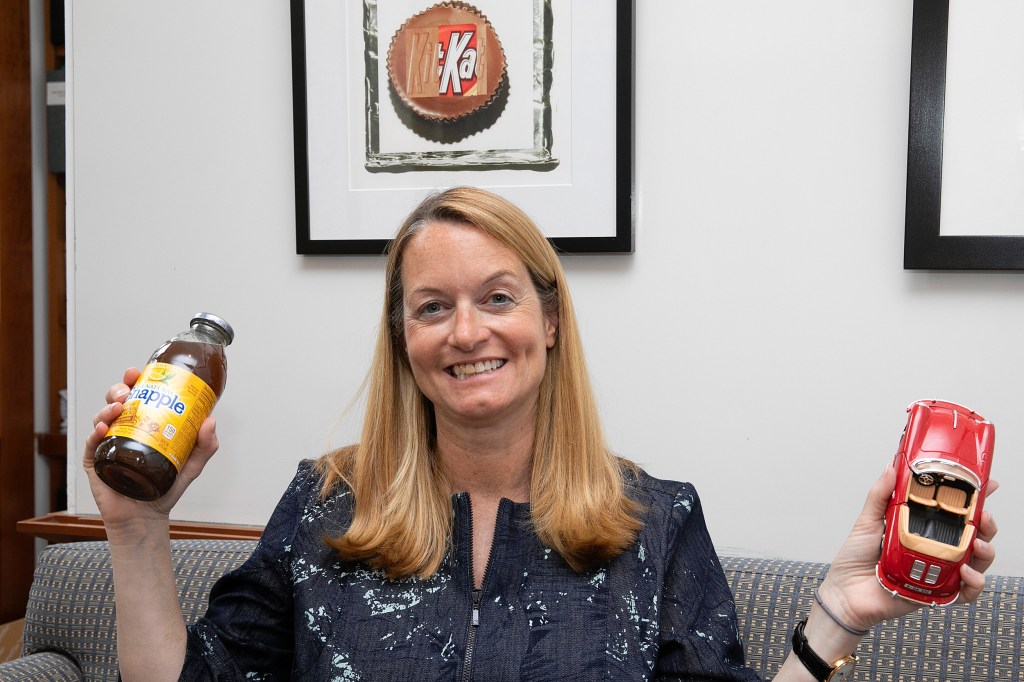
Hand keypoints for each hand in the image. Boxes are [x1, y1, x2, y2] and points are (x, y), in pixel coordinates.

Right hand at [83, 367, 220, 530]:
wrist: (148, 517)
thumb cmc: (166, 488)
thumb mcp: (192, 464)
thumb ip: (205, 445)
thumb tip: (210, 421)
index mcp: (143, 425)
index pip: (137, 397)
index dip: (135, 382)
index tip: (139, 372)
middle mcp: (123, 431)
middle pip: (115, 401)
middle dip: (118, 389)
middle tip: (128, 388)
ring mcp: (107, 445)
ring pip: (101, 418)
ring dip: (107, 407)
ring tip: (118, 407)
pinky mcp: (96, 462)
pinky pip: (91, 444)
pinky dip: (95, 433)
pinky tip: (102, 428)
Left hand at [816, 464, 997, 631]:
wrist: (846, 592)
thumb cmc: (856, 558)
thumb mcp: (867, 520)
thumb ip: (880, 494)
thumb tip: (891, 468)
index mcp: (921, 528)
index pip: (954, 511)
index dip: (973, 499)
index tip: (985, 484)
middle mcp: (934, 548)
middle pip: (973, 534)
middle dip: (986, 524)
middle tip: (983, 516)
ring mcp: (938, 570)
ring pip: (976, 561)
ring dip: (984, 551)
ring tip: (977, 544)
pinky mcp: (937, 592)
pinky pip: (966, 591)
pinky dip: (972, 583)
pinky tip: (965, 573)